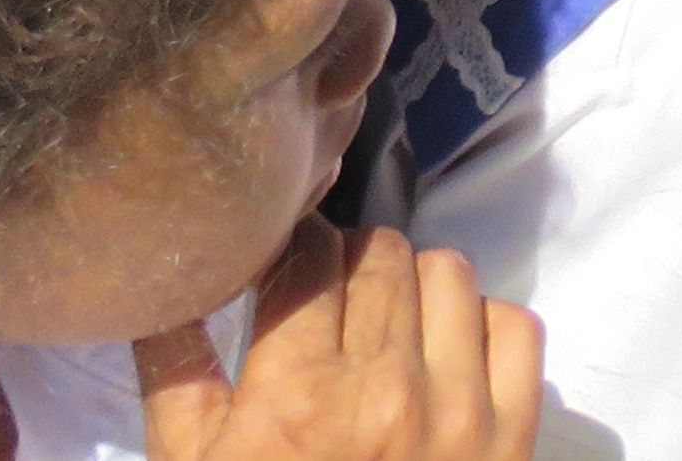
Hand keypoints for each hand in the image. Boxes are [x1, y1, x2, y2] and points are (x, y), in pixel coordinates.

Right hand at [137, 223, 540, 460]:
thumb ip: (175, 375)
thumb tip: (166, 289)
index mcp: (299, 396)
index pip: (310, 259)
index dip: (292, 247)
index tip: (284, 259)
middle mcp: (389, 389)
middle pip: (382, 255)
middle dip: (348, 260)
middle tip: (328, 293)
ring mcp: (462, 410)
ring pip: (451, 275)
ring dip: (413, 284)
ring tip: (385, 320)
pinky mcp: (512, 434)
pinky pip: (515, 327)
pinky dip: (481, 325)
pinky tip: (443, 353)